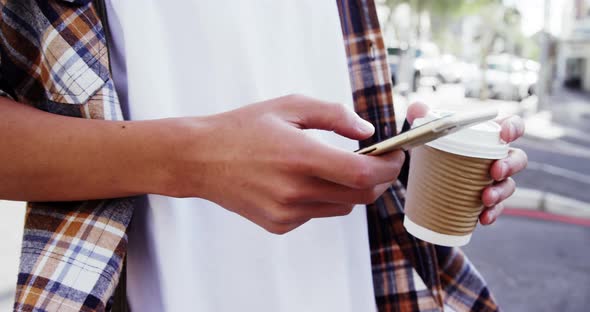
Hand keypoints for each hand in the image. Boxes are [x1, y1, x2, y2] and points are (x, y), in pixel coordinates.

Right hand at [167, 94, 404, 233]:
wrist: (200, 159)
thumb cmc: (242, 128)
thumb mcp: (289, 106)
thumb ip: (334, 115)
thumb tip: (367, 131)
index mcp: (301, 156)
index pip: (364, 174)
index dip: (390, 167)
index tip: (396, 155)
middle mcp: (296, 190)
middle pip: (362, 196)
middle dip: (378, 179)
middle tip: (376, 161)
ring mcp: (287, 213)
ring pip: (343, 207)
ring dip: (350, 189)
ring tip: (332, 167)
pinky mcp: (279, 224)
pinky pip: (317, 214)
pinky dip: (322, 199)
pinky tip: (300, 181)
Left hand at [405, 103, 527, 224]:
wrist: (422, 177)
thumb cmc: (433, 147)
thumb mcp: (425, 132)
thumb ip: (420, 117)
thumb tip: (417, 108)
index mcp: (487, 135)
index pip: (512, 126)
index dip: (514, 128)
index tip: (505, 135)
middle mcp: (495, 157)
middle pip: (517, 158)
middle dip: (511, 165)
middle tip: (495, 171)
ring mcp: (492, 180)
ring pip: (508, 185)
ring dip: (501, 192)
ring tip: (485, 198)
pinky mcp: (484, 201)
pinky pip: (495, 208)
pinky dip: (491, 213)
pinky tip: (483, 218)